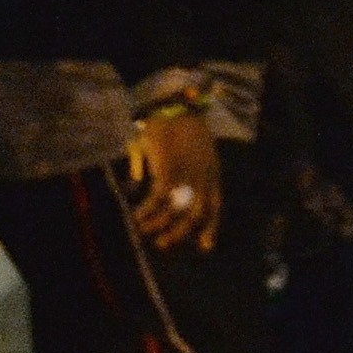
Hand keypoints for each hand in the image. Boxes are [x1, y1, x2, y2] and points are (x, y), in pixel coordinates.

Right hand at [129, 112, 221, 251]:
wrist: (172, 106)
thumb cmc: (175, 125)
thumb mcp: (182, 149)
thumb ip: (168, 169)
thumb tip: (139, 177)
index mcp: (212, 173)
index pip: (216, 207)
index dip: (211, 228)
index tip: (205, 246)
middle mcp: (203, 179)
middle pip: (196, 215)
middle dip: (180, 233)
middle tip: (163, 244)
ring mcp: (186, 177)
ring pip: (176, 212)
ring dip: (159, 225)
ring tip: (145, 232)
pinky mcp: (168, 173)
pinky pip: (157, 201)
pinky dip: (146, 211)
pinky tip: (136, 216)